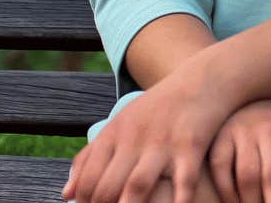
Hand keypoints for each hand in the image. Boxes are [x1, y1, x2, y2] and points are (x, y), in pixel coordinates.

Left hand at [62, 73, 236, 202]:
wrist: (203, 79)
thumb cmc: (159, 108)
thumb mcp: (120, 124)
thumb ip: (90, 157)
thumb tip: (67, 194)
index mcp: (114, 134)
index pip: (88, 180)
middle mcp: (134, 138)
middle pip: (107, 188)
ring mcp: (163, 142)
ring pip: (137, 187)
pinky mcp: (191, 145)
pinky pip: (183, 182)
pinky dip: (179, 202)